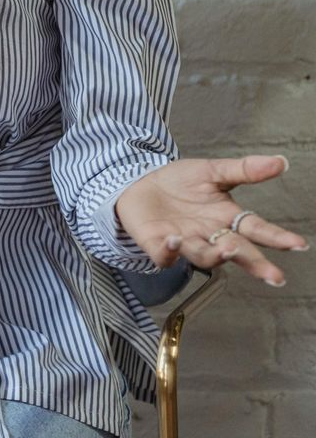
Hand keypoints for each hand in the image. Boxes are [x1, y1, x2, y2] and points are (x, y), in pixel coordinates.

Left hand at [115, 154, 306, 286]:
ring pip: (204, 256)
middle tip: (273, 275)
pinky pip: (164, 254)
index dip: (277, 237)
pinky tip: (174, 240)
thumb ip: (244, 170)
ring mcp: (185, 242)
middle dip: (255, 263)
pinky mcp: (157, 244)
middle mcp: (210, 235)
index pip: (256, 229)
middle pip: (236, 251)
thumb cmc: (179, 181)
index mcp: (227, 218)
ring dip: (215, 255)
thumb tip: (280, 162)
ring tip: (227, 249)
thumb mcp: (213, 171)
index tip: (297, 244)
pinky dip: (170, 251)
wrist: (139, 182)